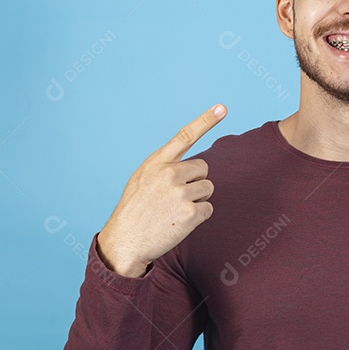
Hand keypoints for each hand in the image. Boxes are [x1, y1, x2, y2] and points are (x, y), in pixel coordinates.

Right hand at [98, 104, 226, 276]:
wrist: (125, 241)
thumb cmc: (135, 210)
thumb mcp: (142, 179)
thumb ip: (164, 167)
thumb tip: (189, 165)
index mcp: (157, 162)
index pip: (185, 136)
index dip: (206, 120)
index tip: (222, 108)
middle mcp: (170, 174)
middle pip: (204, 168)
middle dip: (196, 181)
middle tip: (176, 197)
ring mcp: (181, 193)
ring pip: (207, 189)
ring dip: (197, 200)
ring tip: (174, 210)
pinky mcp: (190, 213)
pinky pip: (208, 209)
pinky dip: (199, 216)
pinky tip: (179, 222)